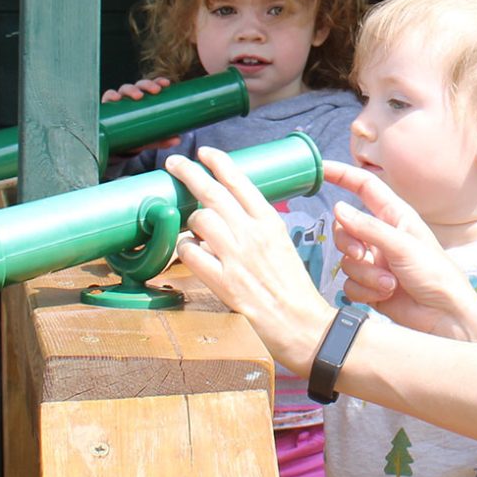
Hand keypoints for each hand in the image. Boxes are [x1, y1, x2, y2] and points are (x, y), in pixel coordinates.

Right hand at [102, 76, 178, 151]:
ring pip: (125, 89)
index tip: (166, 84)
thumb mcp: (149, 136)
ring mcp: (119, 101)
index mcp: (144, 98)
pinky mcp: (107, 107)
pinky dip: (111, 95)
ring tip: (138, 96)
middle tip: (155, 91)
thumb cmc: (135, 133)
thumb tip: (177, 139)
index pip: (151, 85)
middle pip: (139, 85)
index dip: (158, 81)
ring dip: (132, 89)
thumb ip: (161, 138)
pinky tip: (115, 99)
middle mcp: (131, 96)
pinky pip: (108, 97)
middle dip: (147, 84)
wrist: (115, 143)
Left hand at [166, 148, 332, 371]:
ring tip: (194, 232)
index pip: (241, 181)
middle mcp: (252, 234)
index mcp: (270, 222)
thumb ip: (256, 227)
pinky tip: (191, 253)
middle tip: (174, 164)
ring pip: (198, 220)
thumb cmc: (292, 287)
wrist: (303, 323)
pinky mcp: (223, 282)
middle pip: (213, 192)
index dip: (219, 162)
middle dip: (189, 172)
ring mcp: (236, 257)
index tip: (204, 152)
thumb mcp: (282, 244)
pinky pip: (190, 252)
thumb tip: (227, 215)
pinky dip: (185, 249)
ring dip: (190, 222)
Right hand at [324, 160, 476, 340]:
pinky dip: (364, 290)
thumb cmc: (435, 274)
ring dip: (365, 273)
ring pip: (346, 260)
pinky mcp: (370, 285)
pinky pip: (349, 283)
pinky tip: (385, 294)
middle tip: (363, 254)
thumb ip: (368, 227)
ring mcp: (375, 261)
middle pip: (345, 228)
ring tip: (390, 282)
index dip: (342, 176)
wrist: (444, 316)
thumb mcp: (402, 245)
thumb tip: (338, 208)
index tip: (320, 169)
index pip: (364, 187)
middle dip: (349, 244)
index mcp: (395, 216)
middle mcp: (383, 236)